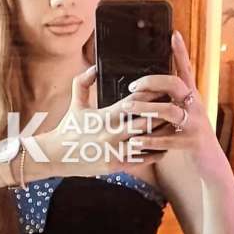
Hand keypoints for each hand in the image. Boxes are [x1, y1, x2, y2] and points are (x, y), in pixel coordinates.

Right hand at [41, 65, 167, 177]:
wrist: (57, 155)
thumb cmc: (68, 128)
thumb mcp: (75, 104)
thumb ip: (83, 83)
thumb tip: (94, 67)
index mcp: (105, 117)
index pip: (134, 103)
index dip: (151, 95)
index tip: (163, 90)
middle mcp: (112, 134)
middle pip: (146, 122)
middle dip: (162, 114)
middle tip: (176, 107)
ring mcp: (115, 151)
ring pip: (147, 142)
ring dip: (162, 134)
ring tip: (174, 126)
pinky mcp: (116, 166)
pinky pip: (142, 160)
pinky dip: (155, 153)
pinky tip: (163, 147)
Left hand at [124, 30, 219, 171]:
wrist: (209, 162)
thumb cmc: (188, 136)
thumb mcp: (182, 114)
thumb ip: (167, 101)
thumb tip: (144, 90)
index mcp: (191, 97)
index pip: (185, 69)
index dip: (181, 52)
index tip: (173, 33)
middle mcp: (195, 106)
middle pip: (175, 84)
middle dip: (151, 82)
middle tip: (131, 86)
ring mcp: (194, 124)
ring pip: (169, 111)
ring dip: (146, 108)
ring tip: (127, 108)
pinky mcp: (191, 143)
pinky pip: (168, 140)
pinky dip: (149, 140)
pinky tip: (135, 141)